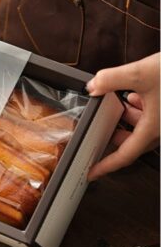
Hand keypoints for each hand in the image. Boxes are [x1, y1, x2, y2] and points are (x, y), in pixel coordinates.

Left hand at [86, 53, 159, 180]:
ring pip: (143, 127)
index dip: (106, 165)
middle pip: (133, 141)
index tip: (92, 173)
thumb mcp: (141, 73)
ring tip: (115, 105)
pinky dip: (139, 108)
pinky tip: (133, 95)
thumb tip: (93, 87)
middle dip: (116, 134)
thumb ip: (111, 80)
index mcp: (155, 128)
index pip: (126, 155)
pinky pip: (152, 116)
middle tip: (100, 128)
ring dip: (127, 117)